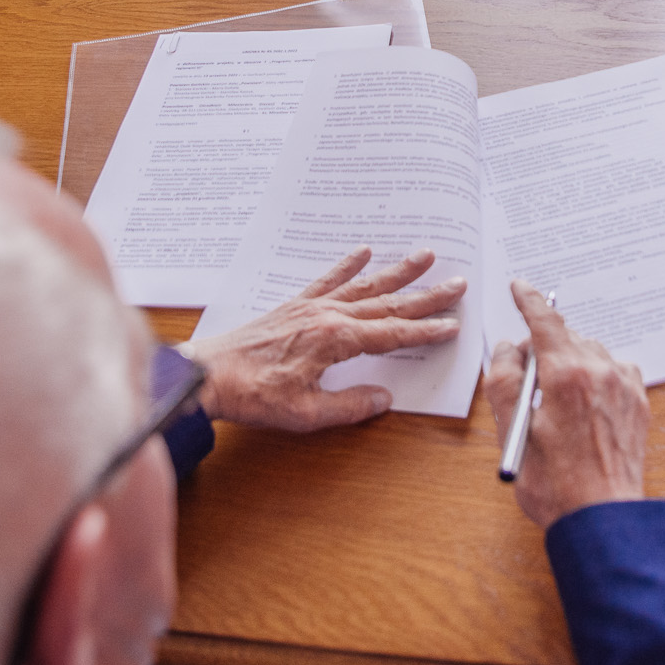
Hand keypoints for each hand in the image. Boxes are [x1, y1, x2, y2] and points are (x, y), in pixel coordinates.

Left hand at [180, 247, 465, 430]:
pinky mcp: (295, 306)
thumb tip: (382, 398)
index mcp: (335, 341)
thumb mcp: (305, 413)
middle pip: (387, 305)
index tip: (452, 325)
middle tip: (457, 283)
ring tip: (424, 255)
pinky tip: (363, 251)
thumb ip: (348, 406)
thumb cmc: (253, 396)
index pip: (392, 334)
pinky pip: (328, 280)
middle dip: (425, 296)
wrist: (208, 375)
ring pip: (364, 286)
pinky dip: (347, 265)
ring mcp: (311, 308)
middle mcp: (327, 316)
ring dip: (396, 272)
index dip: (425, 331)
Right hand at [486, 281, 647, 528]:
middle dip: (544, 349)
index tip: (520, 288)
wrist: (603, 518)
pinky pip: (613, 371)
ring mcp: (624, 387)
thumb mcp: (512, 430)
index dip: (529, 301)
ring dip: (570, 363)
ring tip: (553, 404)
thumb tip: (508, 351)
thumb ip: (504, 381)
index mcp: (567, 375)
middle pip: (566, 338)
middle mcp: (600, 372)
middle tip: (525, 380)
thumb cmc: (556, 484)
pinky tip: (583, 408)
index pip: (545, 321)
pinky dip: (595, 378)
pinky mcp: (637, 403)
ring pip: (590, 353)